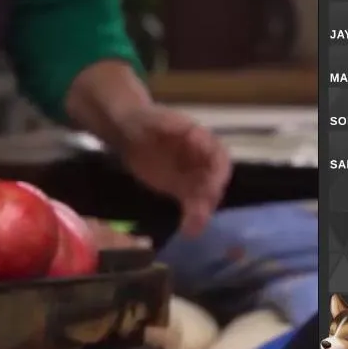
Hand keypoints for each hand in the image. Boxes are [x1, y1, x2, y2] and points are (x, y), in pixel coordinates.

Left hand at [112, 105, 231, 236]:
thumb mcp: (156, 117)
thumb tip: (191, 130)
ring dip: (202, 212)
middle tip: (201, 212)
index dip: (218, 170)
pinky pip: (191, 206)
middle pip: (214, 181)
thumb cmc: (145, 120)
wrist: (129, 132)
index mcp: (202, 140)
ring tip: (194, 227)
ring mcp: (193, 176)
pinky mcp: (181, 191)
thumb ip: (171, 124)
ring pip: (205, 197)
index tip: (213, 182)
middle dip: (209, 196)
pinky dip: (192, 219)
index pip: (219, 156)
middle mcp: (203, 160)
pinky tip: (188, 231)